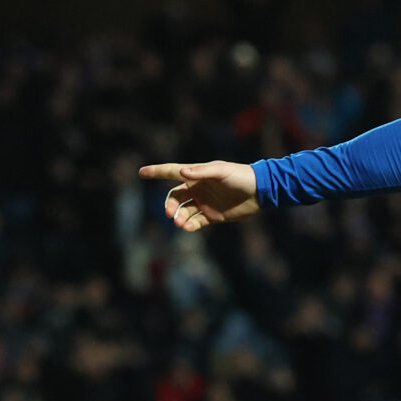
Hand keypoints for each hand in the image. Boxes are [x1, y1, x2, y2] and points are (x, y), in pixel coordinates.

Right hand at [140, 160, 259, 231]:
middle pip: (175, 197)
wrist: (259, 192)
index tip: (141, 173)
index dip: (157, 172)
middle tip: (170, 213)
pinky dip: (189, 226)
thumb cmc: (240, 176)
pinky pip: (195, 222)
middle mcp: (197, 189)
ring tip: (181, 224)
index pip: (172, 172)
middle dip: (170, 205)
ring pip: (183, 211)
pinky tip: (187, 228)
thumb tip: (182, 173)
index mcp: (197, 175)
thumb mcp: (221, 172)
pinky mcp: (212, 216)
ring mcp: (204, 203)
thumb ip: (202, 173)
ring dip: (179, 218)